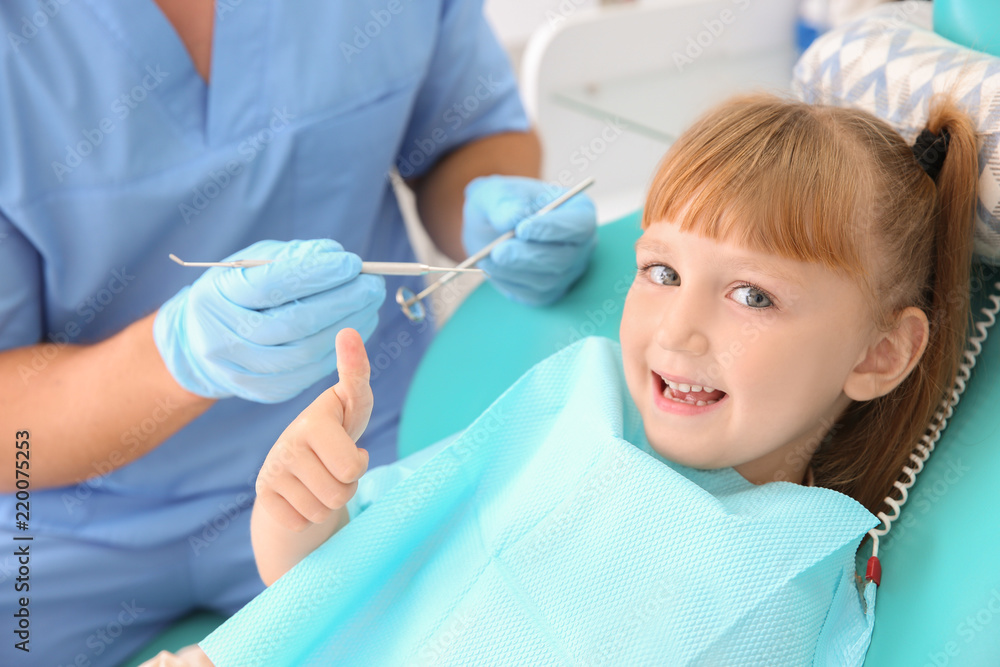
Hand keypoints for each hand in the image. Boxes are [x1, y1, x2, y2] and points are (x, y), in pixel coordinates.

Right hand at [153, 239, 384, 402]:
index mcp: (217, 298)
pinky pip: (311, 372)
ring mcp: (244, 371)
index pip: (273, 285)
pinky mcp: (265, 391)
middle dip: (343, 301)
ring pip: (307, 352)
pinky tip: (357, 329)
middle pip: (295, 323)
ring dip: (349, 327)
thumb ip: (293, 258)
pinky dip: (340, 350)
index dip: (317, 275)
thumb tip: (337, 256)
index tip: (352, 264)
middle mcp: (226, 338)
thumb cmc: (236, 292)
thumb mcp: (253, 263)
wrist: (204, 341)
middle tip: (373, 285)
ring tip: (371, 305)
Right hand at [254, 328, 370, 531]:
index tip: (325, 442)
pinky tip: (304, 494)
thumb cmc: (336, 429)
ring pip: (322, 510)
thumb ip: (355, 373)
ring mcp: (271, 472)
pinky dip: (309, 516)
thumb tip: (348, 331)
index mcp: (313, 422)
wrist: (301, 464)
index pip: (352, 466)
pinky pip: (301, 523)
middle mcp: (287, 444)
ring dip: (330, 500)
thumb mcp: (353, 404)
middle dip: (349, 485)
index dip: (355, 462)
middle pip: (341, 492)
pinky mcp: (263, 497)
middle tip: (340, 467)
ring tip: (324, 478)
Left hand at [462, 175, 596, 304]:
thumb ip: (504, 201)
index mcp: (578, 211)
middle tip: (498, 251)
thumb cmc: (501, 203)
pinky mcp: (550, 292)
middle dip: (528, 256)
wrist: (490, 227)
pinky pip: (533, 295)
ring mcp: (568, 271)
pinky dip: (509, 282)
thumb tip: (513, 218)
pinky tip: (491, 267)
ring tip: (486, 257)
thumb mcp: (496, 192)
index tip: (522, 229)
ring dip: (513, 270)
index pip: (579, 225)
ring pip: (547, 280)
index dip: (553, 229)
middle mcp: (580, 245)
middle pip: (565, 258)